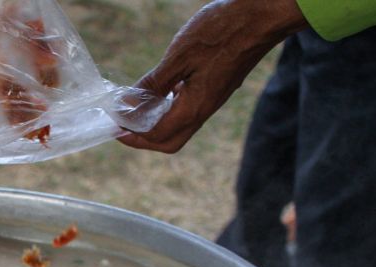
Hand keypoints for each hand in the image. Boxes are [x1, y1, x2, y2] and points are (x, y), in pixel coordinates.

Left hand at [119, 0, 307, 152]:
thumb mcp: (179, 56)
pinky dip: (167, 109)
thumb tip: (128, 105)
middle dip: (143, 140)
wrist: (261, 17)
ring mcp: (212, 100)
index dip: (132, 134)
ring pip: (179, 127)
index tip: (114, 123)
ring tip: (133, 109)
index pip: (158, 135)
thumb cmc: (222, 31)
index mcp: (195, 106)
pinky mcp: (215, 90)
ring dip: (154, 124)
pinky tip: (157, 93)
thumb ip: (153, 83)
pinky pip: (188, 111)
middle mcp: (204, 110)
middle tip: (122, 126)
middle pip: (170, 141)